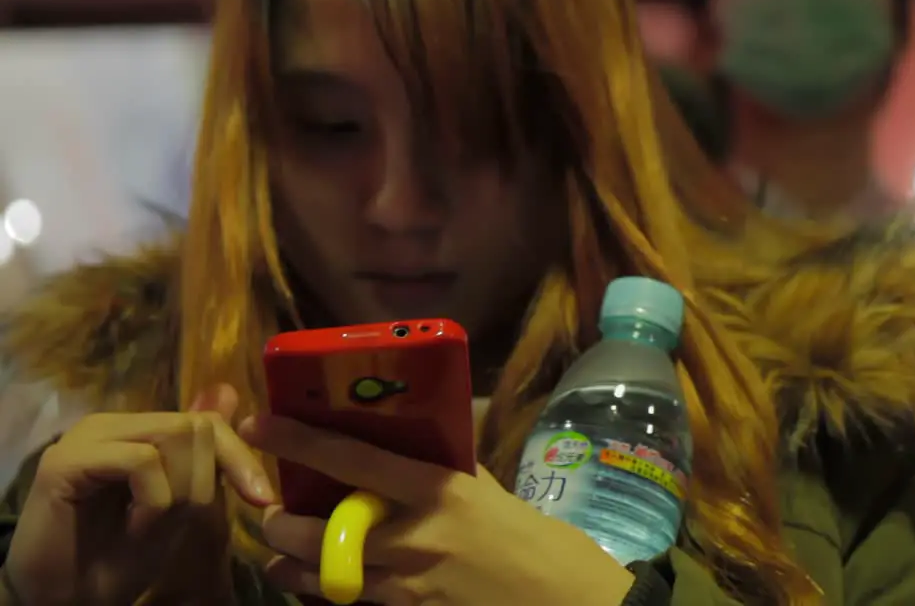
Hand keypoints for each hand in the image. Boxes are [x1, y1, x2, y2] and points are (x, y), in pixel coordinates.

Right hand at [4, 384, 274, 604]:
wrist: (68, 599)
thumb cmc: (119, 558)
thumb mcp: (180, 508)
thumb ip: (202, 458)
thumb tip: (227, 391)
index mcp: (140, 432)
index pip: (207, 423)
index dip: (240, 458)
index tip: (262, 500)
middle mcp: (114, 424)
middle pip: (195, 426)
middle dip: (202, 481)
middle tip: (174, 521)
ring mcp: (87, 437)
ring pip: (173, 436)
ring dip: (178, 492)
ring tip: (148, 526)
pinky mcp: (65, 460)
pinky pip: (141, 461)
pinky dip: (153, 501)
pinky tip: (134, 529)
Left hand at [240, 416, 636, 604]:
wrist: (561, 597)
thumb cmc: (529, 536)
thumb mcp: (485, 490)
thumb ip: (442, 470)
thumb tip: (412, 438)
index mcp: (435, 490)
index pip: (352, 460)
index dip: (299, 440)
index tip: (258, 422)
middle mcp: (413, 536)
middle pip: (320, 529)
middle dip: (281, 523)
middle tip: (269, 511)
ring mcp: (408, 583)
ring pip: (324, 574)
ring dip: (289, 563)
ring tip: (275, 552)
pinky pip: (351, 602)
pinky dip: (324, 591)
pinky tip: (312, 582)